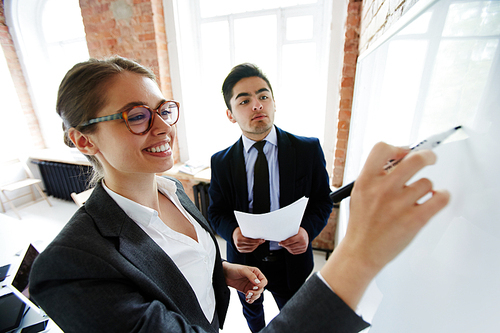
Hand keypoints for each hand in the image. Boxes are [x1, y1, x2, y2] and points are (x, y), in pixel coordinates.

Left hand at [222, 262, 266, 303]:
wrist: (225, 274)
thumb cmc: (233, 269)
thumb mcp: (243, 270)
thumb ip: (251, 275)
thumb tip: (258, 282)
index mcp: (256, 273)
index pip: (264, 281)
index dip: (261, 285)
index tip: (255, 287)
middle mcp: (254, 280)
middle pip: (261, 289)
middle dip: (256, 292)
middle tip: (249, 292)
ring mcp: (250, 286)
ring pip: (257, 294)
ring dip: (253, 297)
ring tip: (247, 295)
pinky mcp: (246, 290)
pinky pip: (251, 297)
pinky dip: (251, 300)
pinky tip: (247, 299)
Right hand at [232, 227, 265, 252]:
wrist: (234, 234)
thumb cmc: (240, 231)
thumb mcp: (244, 230)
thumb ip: (250, 232)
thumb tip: (259, 234)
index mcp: (238, 239)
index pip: (249, 241)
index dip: (255, 241)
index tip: (260, 239)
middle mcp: (238, 244)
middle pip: (250, 245)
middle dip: (257, 243)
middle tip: (262, 240)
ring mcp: (239, 248)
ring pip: (250, 249)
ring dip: (256, 246)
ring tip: (259, 242)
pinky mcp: (240, 250)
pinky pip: (249, 250)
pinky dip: (253, 248)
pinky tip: (256, 245)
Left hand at [279, 227, 308, 254]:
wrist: (306, 234)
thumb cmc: (298, 231)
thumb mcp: (294, 230)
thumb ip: (289, 233)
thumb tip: (281, 237)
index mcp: (301, 237)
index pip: (290, 241)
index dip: (284, 242)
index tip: (280, 243)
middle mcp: (303, 243)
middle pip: (291, 246)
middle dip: (285, 246)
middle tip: (281, 244)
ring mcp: (304, 247)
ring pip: (292, 250)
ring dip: (287, 248)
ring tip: (284, 245)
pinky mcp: (303, 250)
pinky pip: (294, 252)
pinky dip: (290, 250)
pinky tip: (288, 247)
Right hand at [321, 142, 449, 308]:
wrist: (361, 252)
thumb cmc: (362, 224)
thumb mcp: (359, 193)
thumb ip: (376, 176)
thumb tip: (400, 159)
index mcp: (366, 181)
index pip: (382, 149)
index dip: (397, 148)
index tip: (403, 153)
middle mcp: (383, 190)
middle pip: (414, 159)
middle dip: (427, 156)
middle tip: (430, 158)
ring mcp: (399, 205)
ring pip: (427, 182)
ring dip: (426, 187)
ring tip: (418, 197)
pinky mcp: (414, 220)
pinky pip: (440, 198)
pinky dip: (442, 196)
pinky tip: (435, 199)